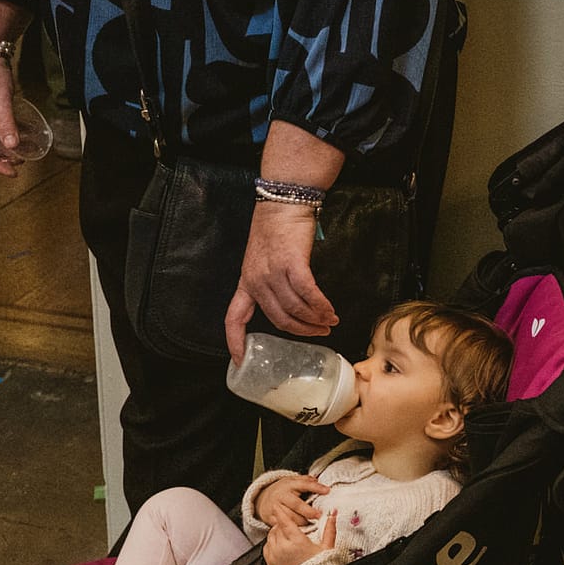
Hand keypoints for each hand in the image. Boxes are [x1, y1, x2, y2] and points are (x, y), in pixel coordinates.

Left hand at [225, 202, 337, 361]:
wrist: (282, 203)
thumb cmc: (276, 230)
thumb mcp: (264, 260)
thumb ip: (272, 283)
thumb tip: (293, 305)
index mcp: (246, 282)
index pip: (233, 318)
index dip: (235, 342)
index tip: (241, 360)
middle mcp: (257, 280)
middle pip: (278, 319)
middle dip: (301, 331)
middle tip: (319, 333)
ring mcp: (273, 272)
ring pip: (295, 308)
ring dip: (316, 319)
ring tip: (330, 321)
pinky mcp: (292, 263)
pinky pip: (307, 293)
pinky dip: (321, 305)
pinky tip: (330, 310)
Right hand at [256, 475, 327, 529]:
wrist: (263, 498)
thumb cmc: (283, 490)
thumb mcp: (293, 481)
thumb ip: (306, 480)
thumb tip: (318, 480)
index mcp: (289, 485)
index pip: (304, 484)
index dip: (316, 488)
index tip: (327, 491)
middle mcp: (282, 496)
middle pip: (296, 504)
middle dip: (309, 511)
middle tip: (319, 515)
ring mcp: (276, 508)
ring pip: (291, 517)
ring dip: (303, 522)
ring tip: (312, 524)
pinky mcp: (271, 518)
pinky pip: (282, 526)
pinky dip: (292, 528)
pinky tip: (300, 530)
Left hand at [264, 509, 335, 564]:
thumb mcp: (327, 546)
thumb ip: (330, 528)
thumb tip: (333, 514)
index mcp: (297, 542)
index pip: (284, 521)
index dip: (280, 512)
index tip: (277, 506)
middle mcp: (284, 548)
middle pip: (276, 528)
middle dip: (281, 524)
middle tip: (288, 524)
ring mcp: (275, 556)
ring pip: (270, 537)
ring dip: (276, 533)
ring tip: (285, 535)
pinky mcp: (270, 563)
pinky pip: (266, 547)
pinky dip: (271, 544)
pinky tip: (280, 545)